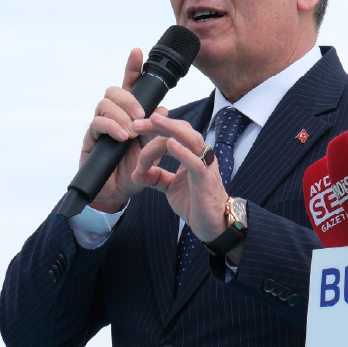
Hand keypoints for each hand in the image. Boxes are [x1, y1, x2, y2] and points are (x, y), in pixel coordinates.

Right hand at [80, 48, 156, 212]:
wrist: (119, 192)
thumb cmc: (136, 169)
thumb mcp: (153, 148)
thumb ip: (157, 129)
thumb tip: (162, 110)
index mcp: (131, 113)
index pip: (131, 85)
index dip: (133, 67)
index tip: (137, 52)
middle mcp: (114, 116)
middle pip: (114, 90)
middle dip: (128, 98)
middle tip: (141, 115)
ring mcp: (101, 126)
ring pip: (105, 103)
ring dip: (121, 115)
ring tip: (131, 133)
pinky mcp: (91, 138)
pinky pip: (97, 123)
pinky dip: (112, 127)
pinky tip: (122, 137)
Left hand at [130, 111, 229, 244]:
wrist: (212, 225)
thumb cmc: (195, 203)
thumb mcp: (170, 187)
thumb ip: (155, 177)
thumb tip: (135, 173)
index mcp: (192, 155)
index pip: (174, 134)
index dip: (154, 130)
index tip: (135, 130)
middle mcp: (201, 155)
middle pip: (182, 130)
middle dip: (159, 124)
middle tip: (136, 123)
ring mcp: (205, 166)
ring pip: (190, 139)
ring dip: (171, 129)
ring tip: (154, 121)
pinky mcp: (205, 180)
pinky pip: (196, 162)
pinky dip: (183, 152)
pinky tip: (170, 143)